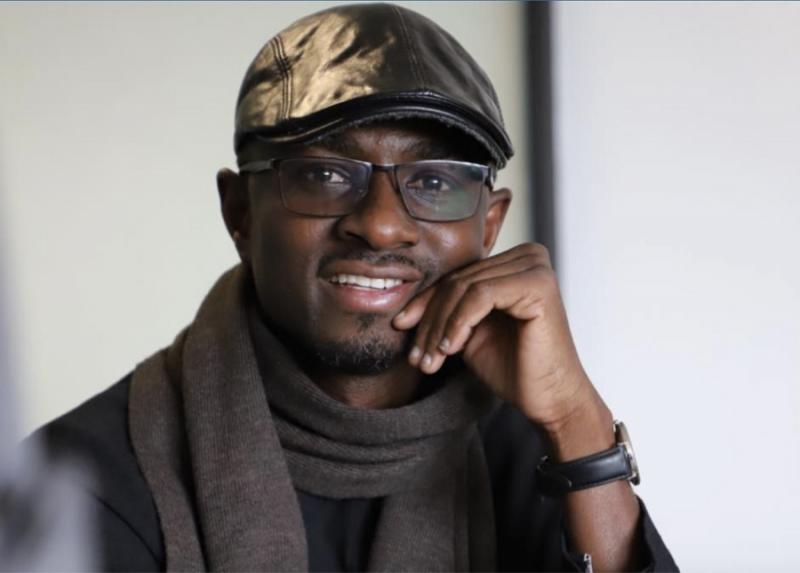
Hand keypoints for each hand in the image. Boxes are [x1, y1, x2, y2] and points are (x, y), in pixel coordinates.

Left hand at [393, 242, 598, 429]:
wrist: (549, 399)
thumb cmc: (513, 366)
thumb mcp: (469, 330)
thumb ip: (449, 308)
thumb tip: (403, 307)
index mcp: (513, 261)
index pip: (456, 276)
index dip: (424, 303)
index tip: (401, 328)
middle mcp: (527, 256)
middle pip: (458, 280)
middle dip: (429, 320)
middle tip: (415, 356)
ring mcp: (535, 267)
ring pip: (464, 287)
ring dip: (439, 327)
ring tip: (430, 360)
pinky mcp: (538, 285)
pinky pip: (481, 295)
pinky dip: (458, 323)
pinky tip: (451, 349)